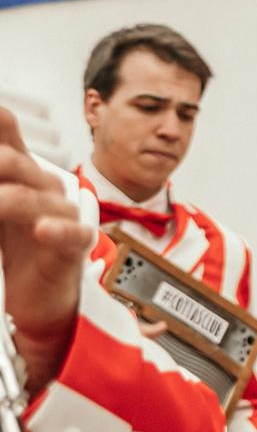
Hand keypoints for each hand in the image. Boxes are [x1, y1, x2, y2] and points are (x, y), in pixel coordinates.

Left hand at [0, 108, 94, 390]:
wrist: (38, 299)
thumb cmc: (14, 250)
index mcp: (20, 172)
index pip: (6, 132)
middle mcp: (42, 187)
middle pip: (16, 162)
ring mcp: (61, 214)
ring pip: (34, 197)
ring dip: (7, 200)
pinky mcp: (74, 245)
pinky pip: (72, 233)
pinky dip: (57, 230)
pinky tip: (42, 230)